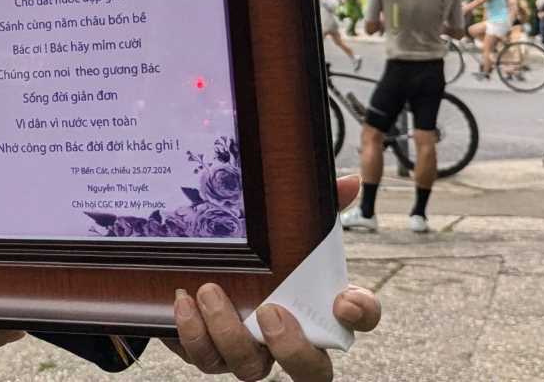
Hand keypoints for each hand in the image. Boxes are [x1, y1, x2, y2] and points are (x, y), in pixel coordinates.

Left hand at [162, 177, 380, 381]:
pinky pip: (205, 357)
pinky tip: (184, 299)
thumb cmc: (253, 252)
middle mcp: (287, 340)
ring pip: (250, 368)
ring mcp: (248, 352)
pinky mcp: (209, 352)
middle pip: (310, 371)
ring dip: (230, 333)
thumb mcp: (280, 227)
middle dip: (293, 349)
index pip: (357, 319)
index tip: (343, 301)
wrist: (193, 266)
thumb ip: (311, 207)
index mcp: (314, 305)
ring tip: (210, 290)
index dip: (360, 315)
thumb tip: (347, 180)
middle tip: (271, 310)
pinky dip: (193, 333)